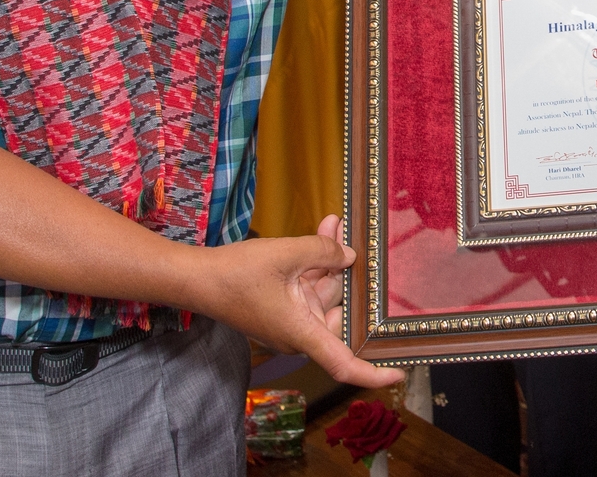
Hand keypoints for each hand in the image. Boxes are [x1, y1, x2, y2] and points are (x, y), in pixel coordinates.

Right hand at [197, 215, 401, 387]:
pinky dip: (317, 261)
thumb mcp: (286, 254)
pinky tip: (327, 230)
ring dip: (332, 259)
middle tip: (358, 240)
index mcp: (302, 332)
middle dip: (351, 276)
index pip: (343, 364)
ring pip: (326, 290)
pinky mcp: (284, 304)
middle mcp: (300, 331)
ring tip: (338, 224)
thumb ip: (323, 251)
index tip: (400, 371)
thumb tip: (349, 255)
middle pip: (340, 309)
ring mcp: (292, 317)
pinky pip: (310, 284)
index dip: (373, 373)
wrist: (196, 278)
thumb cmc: (235, 275)